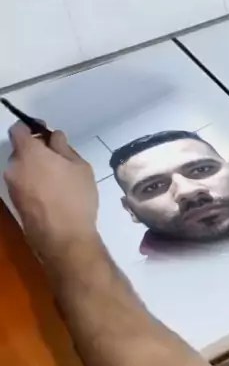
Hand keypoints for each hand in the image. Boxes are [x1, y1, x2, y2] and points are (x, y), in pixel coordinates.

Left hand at [4, 122, 98, 258]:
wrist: (63, 238)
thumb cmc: (75, 196)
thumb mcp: (79, 166)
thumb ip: (63, 147)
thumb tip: (54, 138)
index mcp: (28, 153)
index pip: (18, 129)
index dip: (31, 127)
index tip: (46, 133)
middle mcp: (14, 167)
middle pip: (20, 150)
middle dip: (36, 151)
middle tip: (58, 159)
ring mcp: (12, 187)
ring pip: (22, 169)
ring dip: (35, 168)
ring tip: (58, 179)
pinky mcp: (15, 203)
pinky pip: (23, 184)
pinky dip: (34, 183)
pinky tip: (52, 194)